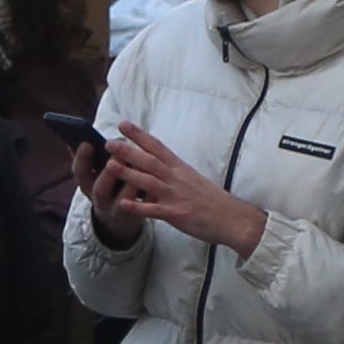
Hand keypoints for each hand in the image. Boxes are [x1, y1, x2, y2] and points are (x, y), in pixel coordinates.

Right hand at [83, 133, 147, 247]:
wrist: (119, 220)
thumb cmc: (107, 189)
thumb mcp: (92, 177)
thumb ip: (87, 160)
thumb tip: (73, 138)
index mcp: (87, 186)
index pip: (79, 173)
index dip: (82, 159)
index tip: (87, 143)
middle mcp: (100, 200)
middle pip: (100, 188)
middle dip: (109, 172)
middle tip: (118, 153)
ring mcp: (118, 210)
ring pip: (124, 199)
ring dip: (132, 183)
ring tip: (140, 164)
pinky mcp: (137, 216)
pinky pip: (146, 207)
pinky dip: (151, 194)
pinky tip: (158, 179)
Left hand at [99, 122, 266, 257]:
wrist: (235, 219)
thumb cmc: (212, 200)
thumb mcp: (192, 179)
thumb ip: (172, 172)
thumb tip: (152, 163)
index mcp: (180, 169)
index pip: (157, 147)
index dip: (139, 135)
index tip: (123, 124)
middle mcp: (177, 179)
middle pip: (150, 161)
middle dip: (129, 151)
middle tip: (109, 142)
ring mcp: (176, 196)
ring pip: (149, 182)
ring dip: (129, 174)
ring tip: (109, 166)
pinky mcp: (176, 214)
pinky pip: (154, 210)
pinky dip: (138, 207)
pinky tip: (123, 203)